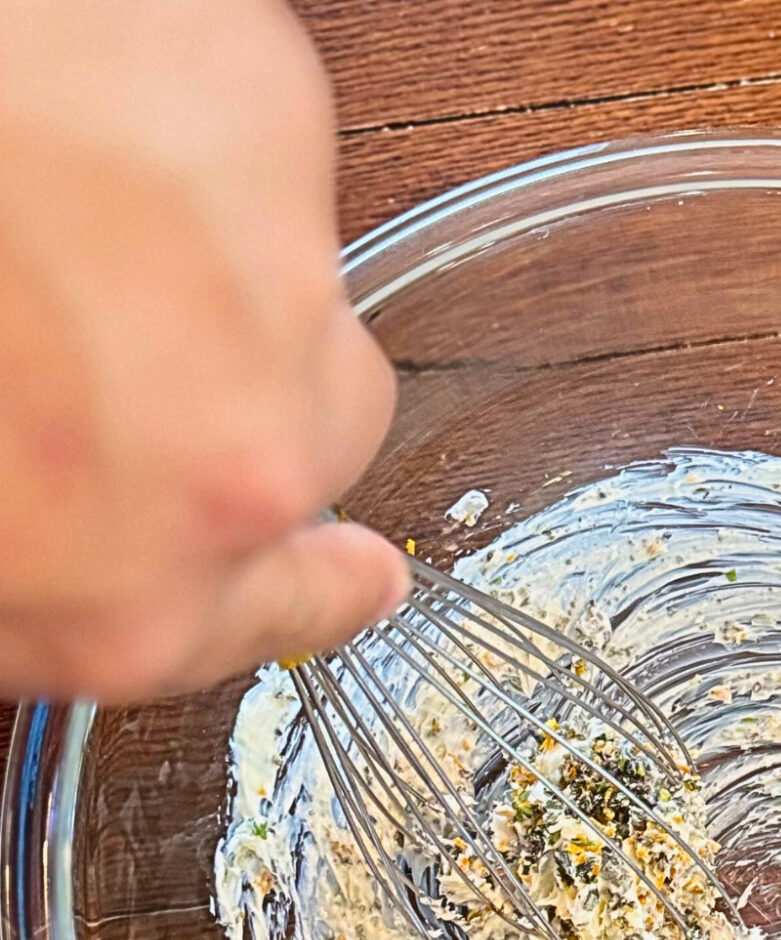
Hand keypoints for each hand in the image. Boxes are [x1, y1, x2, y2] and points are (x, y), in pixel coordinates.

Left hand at [0, 0, 407, 702]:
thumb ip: (68, 581)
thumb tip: (112, 569)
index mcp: (127, 601)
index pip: (293, 611)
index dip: (319, 582)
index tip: (353, 569)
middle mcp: (231, 472)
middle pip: (322, 423)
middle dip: (241, 369)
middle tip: (105, 299)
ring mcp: (265, 296)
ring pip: (293, 272)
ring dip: (196, 238)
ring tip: (49, 188)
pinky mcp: (261, 123)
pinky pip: (256, 136)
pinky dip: (177, 115)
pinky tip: (68, 107)